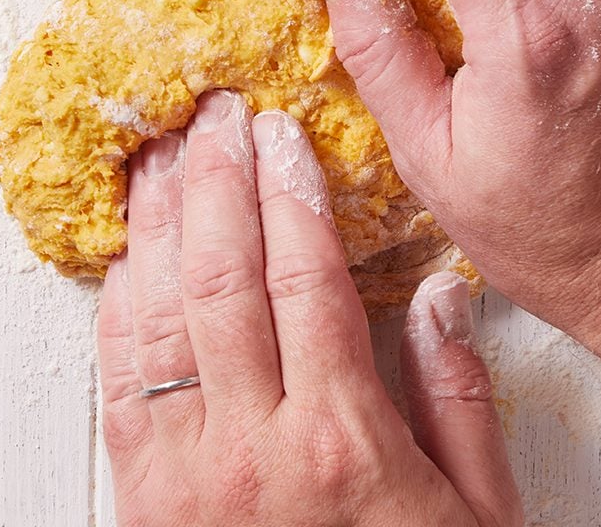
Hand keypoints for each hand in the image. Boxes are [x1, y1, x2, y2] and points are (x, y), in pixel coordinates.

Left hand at [96, 91, 520, 525]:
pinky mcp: (147, 503)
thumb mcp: (481, 516)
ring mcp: (187, 478)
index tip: (283, 130)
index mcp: (345, 443)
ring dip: (157, 227)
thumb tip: (441, 292)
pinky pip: (121, 385)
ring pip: (159, 319)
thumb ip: (459, 399)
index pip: (305, 279)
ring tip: (162, 157)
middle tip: (216, 113)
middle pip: (223, 278)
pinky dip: (119, 310)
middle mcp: (254, 448)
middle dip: (217, 180)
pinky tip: (129, 260)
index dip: (290, 193)